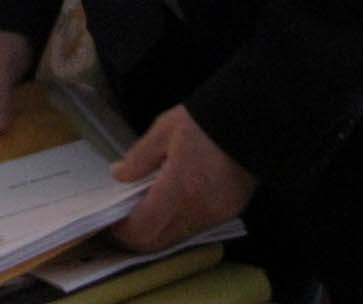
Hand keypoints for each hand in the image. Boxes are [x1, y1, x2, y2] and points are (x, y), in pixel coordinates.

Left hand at [108, 105, 256, 251]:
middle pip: (158, 242)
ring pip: (177, 237)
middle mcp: (197, 211)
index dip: (122, 230)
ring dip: (159, 230)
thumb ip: (139, 157)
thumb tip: (119, 175)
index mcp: (178, 189)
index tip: (112, 219)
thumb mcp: (164, 130)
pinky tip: (174, 201)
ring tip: (147, 207)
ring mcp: (215, 215)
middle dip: (136, 235)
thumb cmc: (203, 121)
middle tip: (123, 219)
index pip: (143, 229)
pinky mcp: (229, 212)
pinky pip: (196, 227)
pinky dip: (179, 222)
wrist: (250, 119)